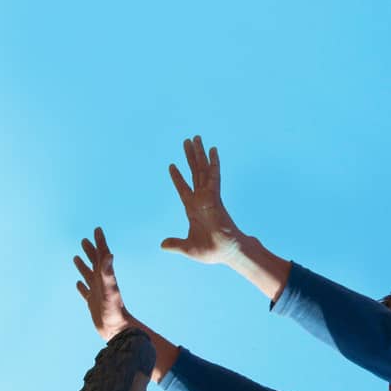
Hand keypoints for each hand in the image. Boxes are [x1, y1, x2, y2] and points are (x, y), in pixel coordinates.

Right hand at [74, 226, 133, 340]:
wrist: (117, 330)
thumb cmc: (114, 310)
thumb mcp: (110, 289)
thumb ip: (108, 272)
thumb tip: (108, 253)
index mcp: (105, 276)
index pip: (102, 255)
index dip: (100, 242)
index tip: (97, 229)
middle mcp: (101, 282)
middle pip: (94, 262)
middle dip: (90, 251)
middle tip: (84, 240)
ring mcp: (96, 292)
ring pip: (88, 275)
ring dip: (83, 266)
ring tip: (76, 257)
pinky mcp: (93, 303)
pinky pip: (85, 292)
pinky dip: (81, 286)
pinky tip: (78, 284)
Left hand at [161, 135, 245, 264]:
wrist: (227, 252)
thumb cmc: (212, 251)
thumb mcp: (187, 247)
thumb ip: (175, 244)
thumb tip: (162, 245)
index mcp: (193, 209)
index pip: (184, 189)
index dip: (178, 178)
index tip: (172, 166)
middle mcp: (201, 199)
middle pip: (195, 173)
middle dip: (190, 157)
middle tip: (187, 141)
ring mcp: (208, 196)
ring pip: (202, 170)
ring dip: (199, 154)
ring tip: (195, 138)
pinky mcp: (215, 196)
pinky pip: (213, 176)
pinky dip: (213, 162)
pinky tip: (212, 149)